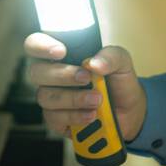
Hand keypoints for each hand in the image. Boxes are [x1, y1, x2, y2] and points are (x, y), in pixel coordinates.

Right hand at [23, 32, 147, 141]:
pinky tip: (91, 114)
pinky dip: (75, 116)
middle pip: (36, 72)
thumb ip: (111, 56)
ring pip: (45, 97)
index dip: (41, 46)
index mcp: (63, 56)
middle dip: (62, 75)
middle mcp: (52, 76)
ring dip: (73, 98)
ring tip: (97, 99)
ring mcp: (53, 99)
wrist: (130, 111)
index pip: (35, 44)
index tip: (61, 51)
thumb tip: (94, 63)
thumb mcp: (122, 62)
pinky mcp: (56, 120)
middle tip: (86, 77)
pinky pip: (54, 118)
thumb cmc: (118, 82)